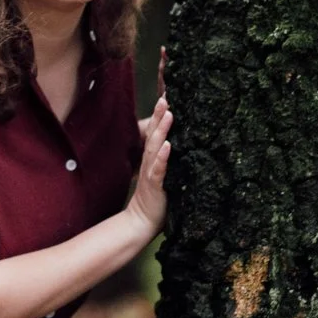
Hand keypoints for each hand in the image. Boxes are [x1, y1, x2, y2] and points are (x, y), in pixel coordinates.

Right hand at [125, 95, 172, 231]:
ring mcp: (151, 172)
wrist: (140, 222)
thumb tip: (176, 144)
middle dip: (159, 114)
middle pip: (153, 133)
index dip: (160, 114)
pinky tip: (168, 146)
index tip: (168, 95)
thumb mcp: (162, 175)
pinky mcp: (154, 185)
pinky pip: (158, 169)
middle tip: (166, 96)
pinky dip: (162, 157)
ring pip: (155, 146)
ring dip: (161, 129)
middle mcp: (150, 161)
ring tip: (168, 113)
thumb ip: (166, 160)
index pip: (156, 132)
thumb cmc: (156, 199)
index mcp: (152, 157)